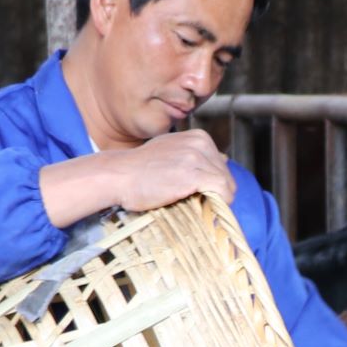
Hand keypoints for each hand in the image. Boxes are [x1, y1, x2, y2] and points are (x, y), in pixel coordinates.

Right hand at [40, 131, 235, 224]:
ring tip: (193, 205)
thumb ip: (194, 155)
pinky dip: (218, 204)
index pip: (221, 166)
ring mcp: (198, 158)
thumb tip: (223, 160)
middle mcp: (201, 143)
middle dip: (215, 193)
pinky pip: (223, 192)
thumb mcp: (170, 151)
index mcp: (199, 137)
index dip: (212, 184)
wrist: (118, 175)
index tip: (196, 194)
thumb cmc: (140, 169)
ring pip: (227, 186)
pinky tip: (201, 208)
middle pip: (227, 177)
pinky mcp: (194, 174)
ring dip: (215, 201)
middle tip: (194, 202)